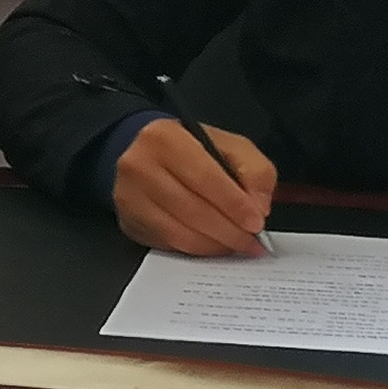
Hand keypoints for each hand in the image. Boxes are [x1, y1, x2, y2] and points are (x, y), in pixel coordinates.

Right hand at [111, 117, 276, 256]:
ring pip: (179, 233)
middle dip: (228, 231)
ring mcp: (130, 197)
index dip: (233, 204)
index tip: (256, 223)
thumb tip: (258, 207)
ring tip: (238, 246)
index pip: (205, 177)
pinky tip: (214, 246)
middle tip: (252, 242)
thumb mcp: (229, 145)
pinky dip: (197, 250)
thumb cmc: (190, 149)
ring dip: (214, 245)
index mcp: (165, 139)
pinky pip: (168, 244)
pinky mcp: (129, 221)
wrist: (145, 153)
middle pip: (191, 209)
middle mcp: (140, 166)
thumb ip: (254, 170)